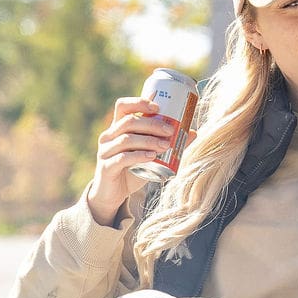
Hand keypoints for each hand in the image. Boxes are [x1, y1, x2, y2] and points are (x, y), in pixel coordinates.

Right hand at [83, 96, 177, 225]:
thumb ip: (167, 144)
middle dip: (152, 124)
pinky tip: (152, 157)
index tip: (158, 108)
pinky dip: (139, 156)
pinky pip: (122, 158)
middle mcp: (108, 137)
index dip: (139, 102)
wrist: (114, 194)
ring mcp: (105, 152)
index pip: (123, 106)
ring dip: (148, 140)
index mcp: (117, 128)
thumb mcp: (150, 155)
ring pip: (126, 139)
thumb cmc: (132, 170)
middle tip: (170, 131)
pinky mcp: (106, 168)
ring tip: (165, 145)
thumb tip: (192, 132)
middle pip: (128, 122)